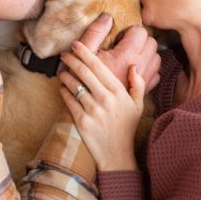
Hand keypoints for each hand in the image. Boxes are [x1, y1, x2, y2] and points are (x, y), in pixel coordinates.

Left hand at [59, 41, 144, 171]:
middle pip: (84, 72)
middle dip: (72, 59)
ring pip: (74, 85)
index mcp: (118, 92)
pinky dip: (63, 90)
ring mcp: (93, 110)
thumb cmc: (126, 128)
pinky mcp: (81, 120)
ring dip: (65, 74)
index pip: (98, 66)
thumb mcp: (138, 106)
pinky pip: (68, 100)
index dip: (85, 53)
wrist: (117, 154)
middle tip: (65, 54)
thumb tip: (134, 65)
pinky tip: (62, 87)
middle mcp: (105, 99)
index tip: (76, 45)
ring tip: (62, 71)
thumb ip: (138, 84)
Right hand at [71, 14, 160, 94]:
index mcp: (124, 56)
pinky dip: (148, 68)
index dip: (129, 31)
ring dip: (146, 53)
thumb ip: (96, 31)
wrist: (87, 104)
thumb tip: (108, 17)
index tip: (118, 38)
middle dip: (140, 40)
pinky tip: (134, 69)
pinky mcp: (143, 91)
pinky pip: (155, 74)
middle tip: (124, 45)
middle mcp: (138, 68)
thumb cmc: (82, 77)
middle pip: (152, 43)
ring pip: (157, 58)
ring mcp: (142, 81)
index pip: (141, 33)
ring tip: (130, 56)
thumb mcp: (84, 51)